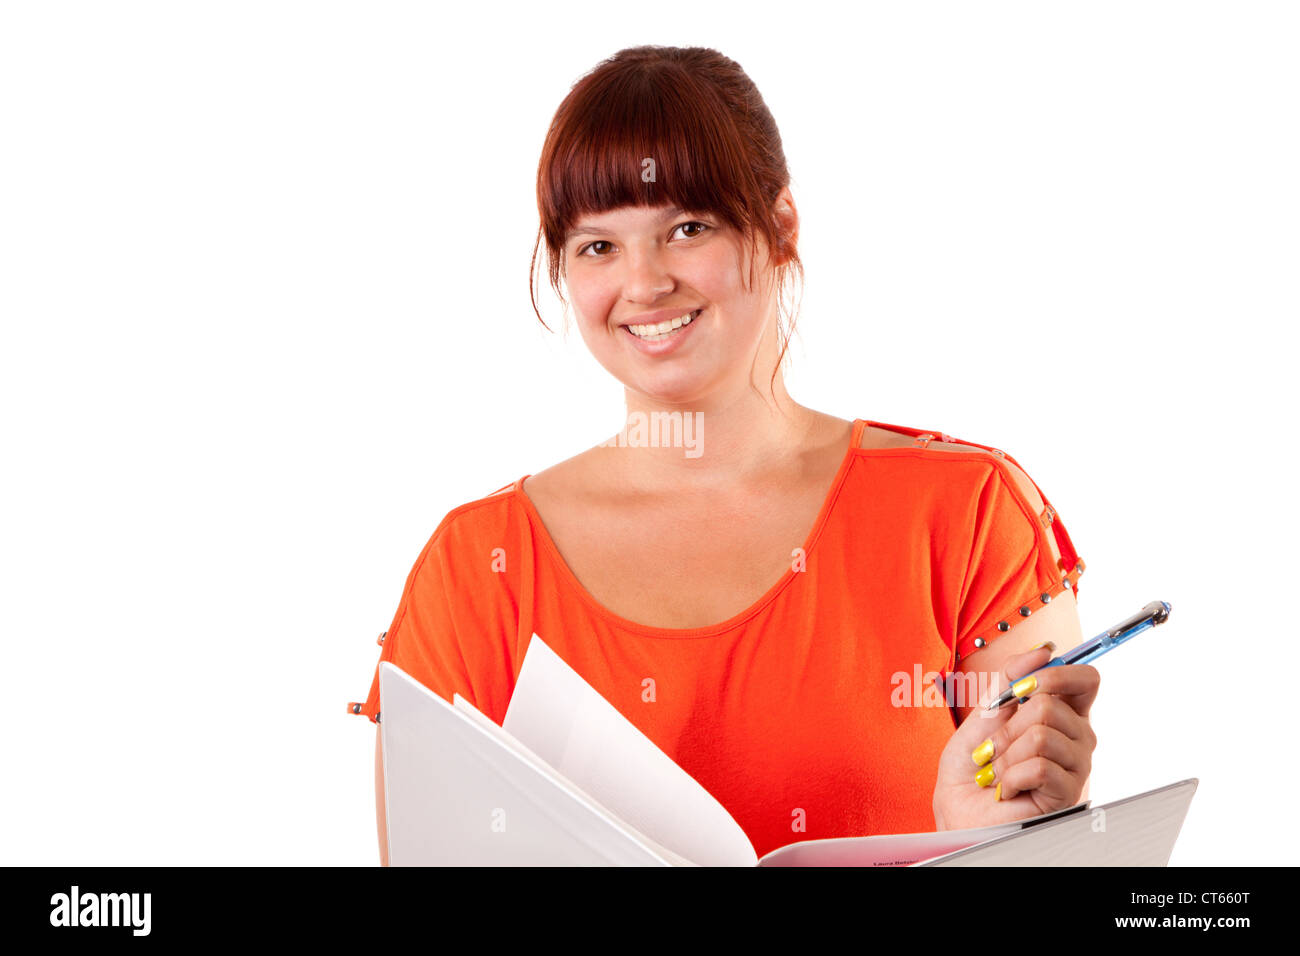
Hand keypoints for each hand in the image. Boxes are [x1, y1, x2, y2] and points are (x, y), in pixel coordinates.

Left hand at [932, 646, 1099, 830]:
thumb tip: (1043, 651)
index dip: (1056, 674)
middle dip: (1008, 724)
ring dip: (1006, 753)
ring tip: (999, 772)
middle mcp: (1076, 738)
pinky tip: (1008, 788)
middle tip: (995, 747)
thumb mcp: (984, 712)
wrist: (958, 810)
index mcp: (1061, 714)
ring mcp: (1075, 766)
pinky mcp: (1067, 794)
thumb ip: (1010, 679)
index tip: (1021, 687)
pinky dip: (1010, 776)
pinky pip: (1039, 766)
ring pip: (1042, 734)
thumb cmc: (972, 767)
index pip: (1086, 679)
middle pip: (1051, 704)